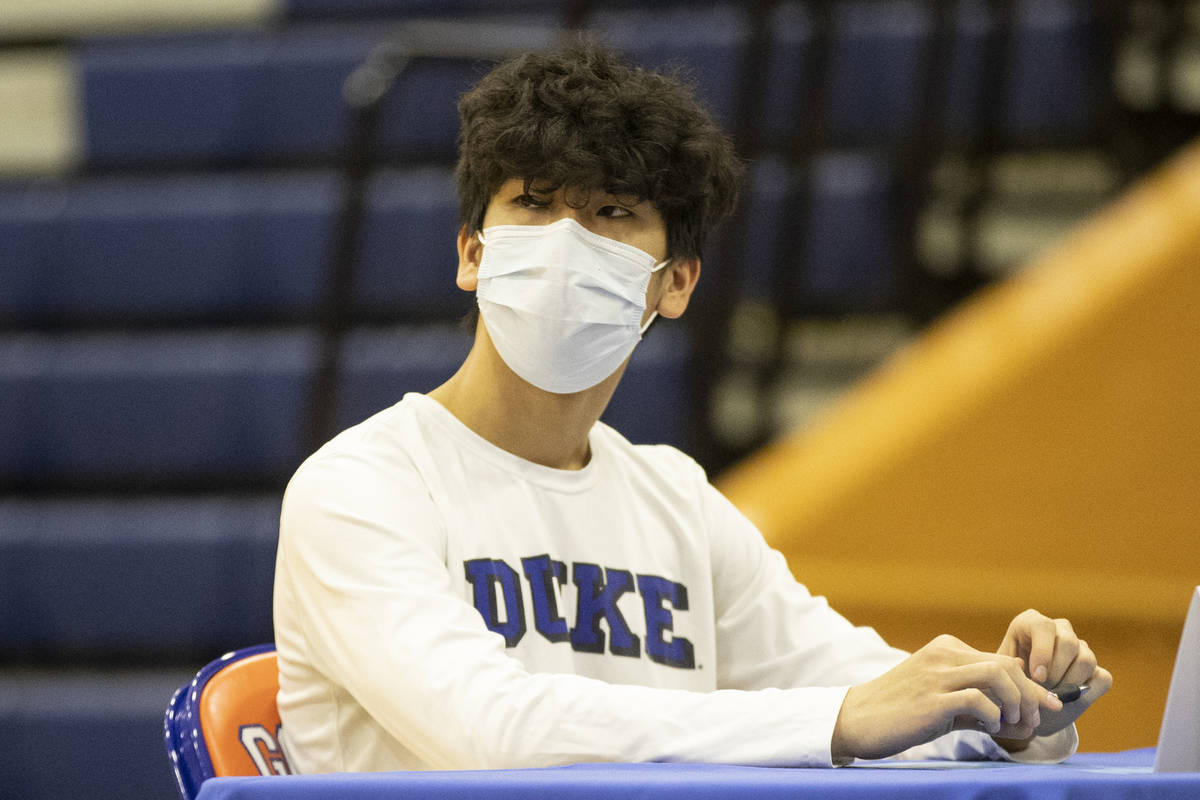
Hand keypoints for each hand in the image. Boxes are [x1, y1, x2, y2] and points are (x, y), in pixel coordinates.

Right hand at [832, 634, 1062, 761]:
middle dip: (1030, 694)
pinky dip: (993, 715)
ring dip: (1017, 703)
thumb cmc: (899, 712)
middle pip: (1005, 665)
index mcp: (945, 648)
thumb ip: (976, 700)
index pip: (1001, 660)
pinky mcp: (931, 699)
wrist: (857, 719)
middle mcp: (942, 655)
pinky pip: (977, 700)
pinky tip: (991, 728)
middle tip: (1035, 720)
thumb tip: (1020, 714)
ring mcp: (936, 675)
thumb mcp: (940, 698)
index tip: (1042, 708)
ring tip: (1015, 725)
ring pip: (997, 676)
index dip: (1028, 686)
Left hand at [993, 609, 1112, 748]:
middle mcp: (1058, 629)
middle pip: (1068, 643)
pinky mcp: (1096, 668)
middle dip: (1056, 672)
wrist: (1025, 707)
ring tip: (1052, 697)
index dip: (1042, 653)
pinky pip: (1102, 677)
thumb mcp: (1004, 675)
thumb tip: (1021, 662)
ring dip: (1070, 684)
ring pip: (1086, 659)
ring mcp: (1080, 647)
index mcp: (1030, 623)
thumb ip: (1010, 668)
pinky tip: (1068, 699)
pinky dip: (1087, 693)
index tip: (1037, 677)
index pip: (1044, 627)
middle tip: (1043, 691)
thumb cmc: (1010, 684)